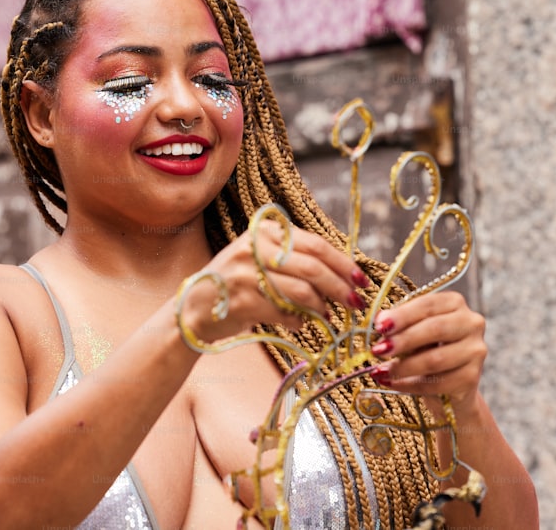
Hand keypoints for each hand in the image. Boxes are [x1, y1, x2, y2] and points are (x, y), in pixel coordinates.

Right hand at [180, 220, 370, 343]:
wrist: (194, 309)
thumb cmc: (237, 283)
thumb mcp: (263, 258)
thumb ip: (296, 259)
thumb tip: (343, 272)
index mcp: (265, 231)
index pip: (315, 244)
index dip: (343, 263)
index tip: (361, 280)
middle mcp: (254, 247)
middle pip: (313, 267)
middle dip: (340, 287)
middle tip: (355, 302)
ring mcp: (246, 274)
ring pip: (301, 291)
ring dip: (322, 306)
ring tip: (329, 315)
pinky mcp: (241, 301)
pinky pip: (284, 312)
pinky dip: (298, 321)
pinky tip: (301, 324)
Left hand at [368, 292, 486, 407]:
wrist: (450, 386)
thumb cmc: (428, 350)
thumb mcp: (414, 332)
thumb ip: (401, 325)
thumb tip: (380, 321)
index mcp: (455, 303)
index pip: (428, 305)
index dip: (402, 315)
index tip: (379, 326)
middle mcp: (471, 323)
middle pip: (435, 328)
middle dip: (403, 340)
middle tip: (377, 350)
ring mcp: (476, 350)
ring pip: (435, 359)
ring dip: (403, 366)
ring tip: (381, 371)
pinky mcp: (472, 377)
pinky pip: (437, 383)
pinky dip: (411, 385)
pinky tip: (394, 384)